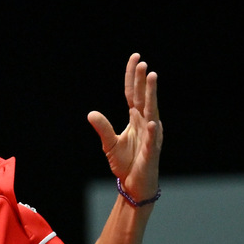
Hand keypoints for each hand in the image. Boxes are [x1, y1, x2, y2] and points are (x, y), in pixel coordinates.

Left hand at [87, 53, 162, 202]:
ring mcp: (151, 137)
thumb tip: (91, 113)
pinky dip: (152, 133)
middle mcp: (145, 124)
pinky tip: (152, 123)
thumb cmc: (126, 164)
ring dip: (152, 96)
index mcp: (136, 119)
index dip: (133, 77)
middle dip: (143, 82)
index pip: (134, 94)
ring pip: (152, 113)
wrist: (134, 185)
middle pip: (144, 99)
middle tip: (143, 64)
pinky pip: (151, 141)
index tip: (135, 58)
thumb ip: (103, 128)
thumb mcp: (110, 144)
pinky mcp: (151, 153)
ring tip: (152, 78)